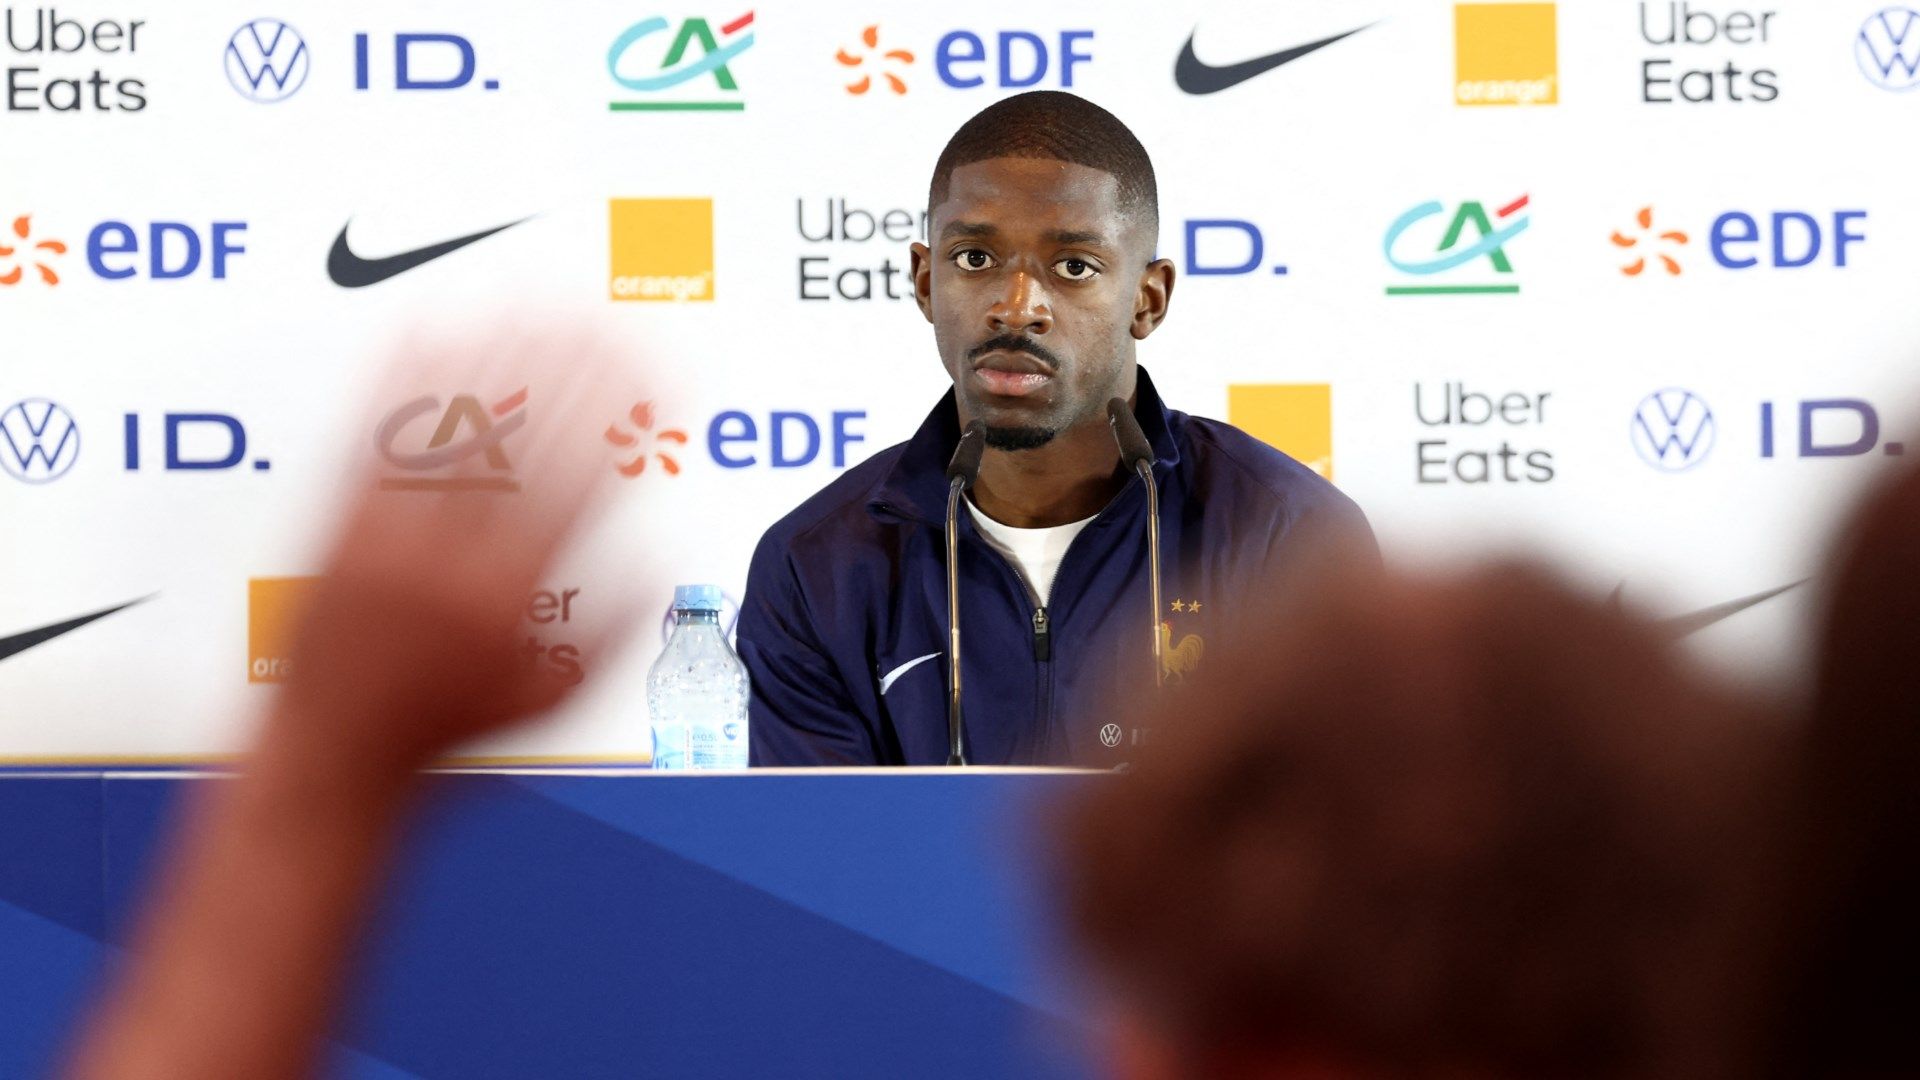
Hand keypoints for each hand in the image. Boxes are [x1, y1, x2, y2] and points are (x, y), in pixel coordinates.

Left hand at [272, 322, 636, 774]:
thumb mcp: (547, 696)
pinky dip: (402, 380)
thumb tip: (658, 568)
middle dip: (570, 370)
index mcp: (513, 596)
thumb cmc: (439, 733)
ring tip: (529, 299)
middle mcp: (454, 559)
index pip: (580, 485)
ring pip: (455, 431)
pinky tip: (422, 330)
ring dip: (497, 357)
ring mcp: (391, 536)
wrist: (332, 755)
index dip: (617, 419)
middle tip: (600, 314)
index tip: (645, 370)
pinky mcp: (338, 525)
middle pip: (524, 442)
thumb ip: (611, 631)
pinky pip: (375, 439)